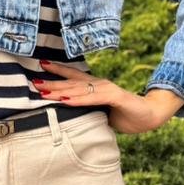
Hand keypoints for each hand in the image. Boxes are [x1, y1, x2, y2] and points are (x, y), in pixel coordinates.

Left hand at [31, 60, 183, 134]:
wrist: (150, 116)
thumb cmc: (125, 115)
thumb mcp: (101, 113)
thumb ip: (87, 110)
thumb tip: (69, 115)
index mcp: (95, 87)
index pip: (72, 78)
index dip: (56, 72)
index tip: (39, 69)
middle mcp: (99, 84)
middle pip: (71, 82)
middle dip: (51, 82)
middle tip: (33, 82)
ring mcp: (107, 89)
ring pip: (79, 89)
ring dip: (60, 90)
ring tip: (43, 91)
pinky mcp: (115, 97)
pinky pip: (94, 98)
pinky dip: (79, 99)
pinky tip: (66, 100)